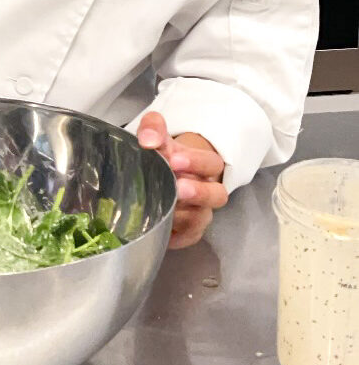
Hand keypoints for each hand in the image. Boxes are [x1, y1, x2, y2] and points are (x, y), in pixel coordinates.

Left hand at [137, 111, 227, 249]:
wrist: (159, 174)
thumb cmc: (161, 153)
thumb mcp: (156, 134)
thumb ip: (153, 128)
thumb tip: (147, 140)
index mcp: (203, 164)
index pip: (211, 163)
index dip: (196, 163)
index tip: (173, 159)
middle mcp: (207, 189)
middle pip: (217, 195)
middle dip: (199, 192)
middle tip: (178, 188)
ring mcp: (199, 212)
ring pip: (202, 218)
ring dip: (186, 214)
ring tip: (167, 207)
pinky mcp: (189, 231)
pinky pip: (189, 236)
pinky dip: (177, 234)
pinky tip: (162, 228)